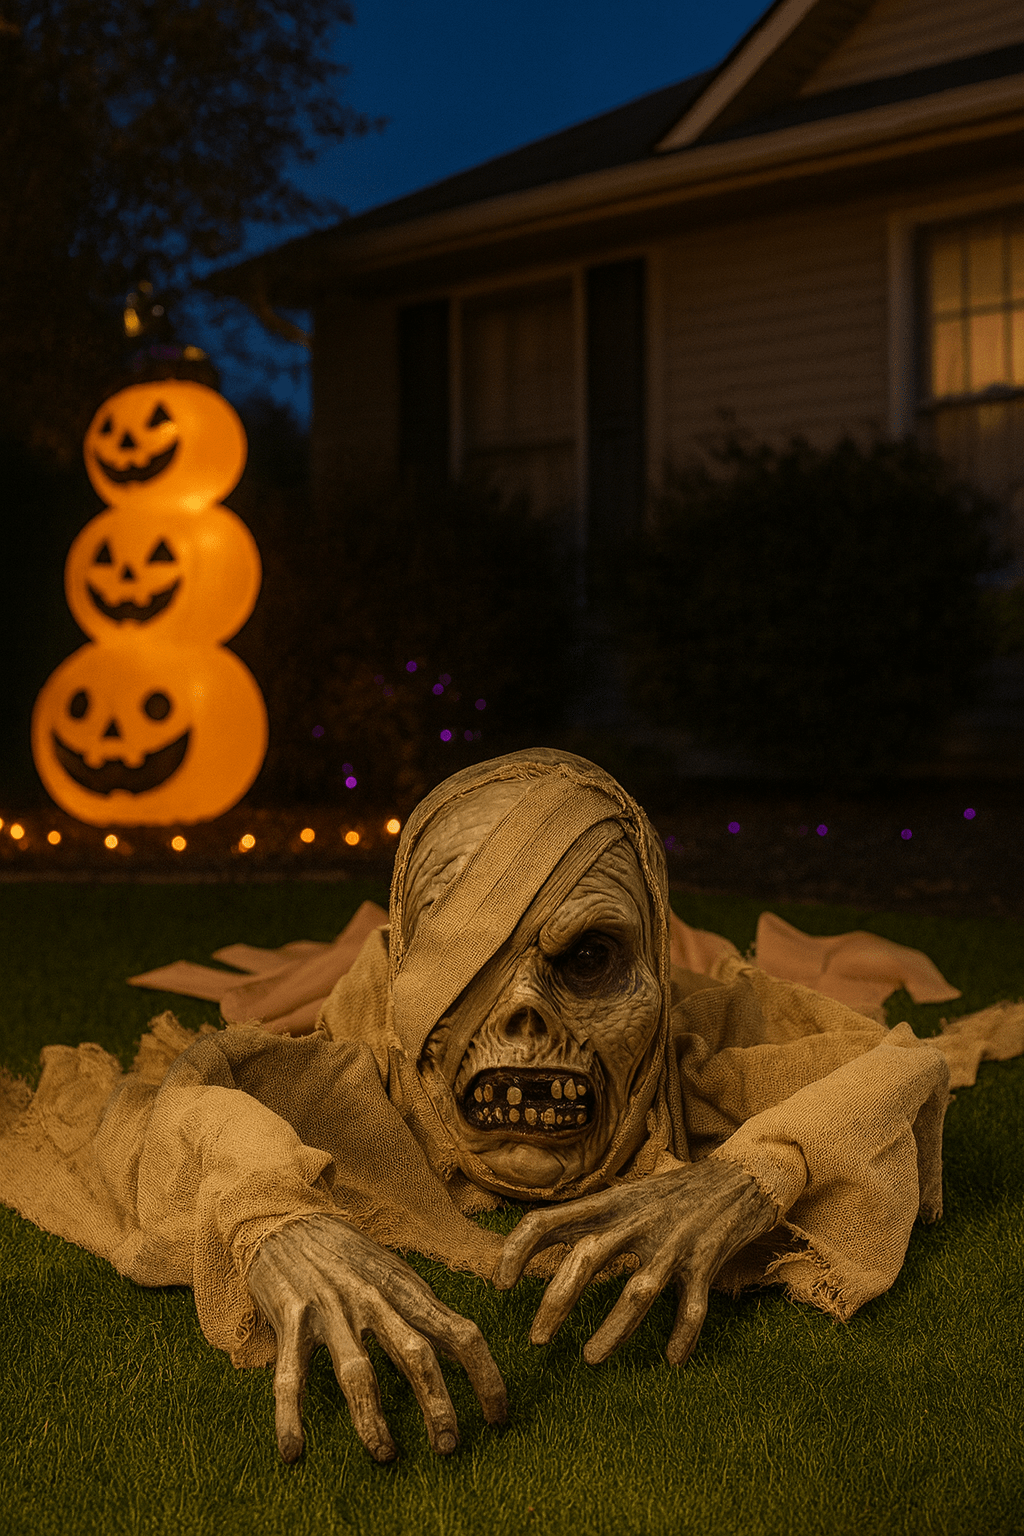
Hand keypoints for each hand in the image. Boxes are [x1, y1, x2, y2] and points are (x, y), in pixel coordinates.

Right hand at [247, 1215, 507, 1462]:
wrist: (282, 1215)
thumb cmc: (344, 1253)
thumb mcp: (391, 1270)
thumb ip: (420, 1307)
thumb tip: (463, 1344)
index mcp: (404, 1287)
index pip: (459, 1332)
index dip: (485, 1376)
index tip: (497, 1416)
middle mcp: (372, 1297)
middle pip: (416, 1354)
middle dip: (436, 1404)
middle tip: (449, 1446)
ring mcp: (330, 1309)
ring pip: (358, 1371)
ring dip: (372, 1418)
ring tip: (385, 1454)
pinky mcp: (291, 1320)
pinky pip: (291, 1377)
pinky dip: (290, 1417)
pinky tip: (293, 1452)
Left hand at [493, 1159, 776, 1366]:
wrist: (739, 1178)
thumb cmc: (674, 1193)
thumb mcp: (627, 1195)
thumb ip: (592, 1216)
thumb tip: (542, 1240)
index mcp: (609, 1203)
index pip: (549, 1219)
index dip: (518, 1250)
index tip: (501, 1284)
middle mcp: (636, 1219)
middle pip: (587, 1258)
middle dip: (557, 1301)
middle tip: (537, 1339)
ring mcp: (672, 1241)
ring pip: (637, 1291)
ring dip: (613, 1329)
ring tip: (591, 1359)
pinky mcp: (706, 1261)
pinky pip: (692, 1306)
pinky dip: (682, 1334)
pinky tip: (672, 1358)